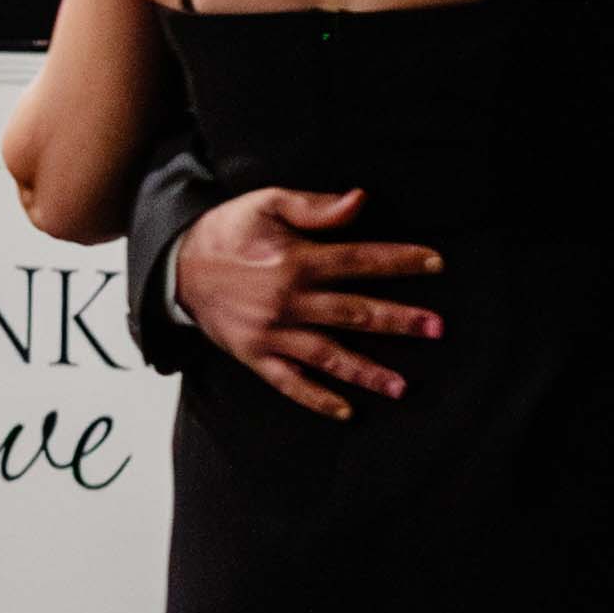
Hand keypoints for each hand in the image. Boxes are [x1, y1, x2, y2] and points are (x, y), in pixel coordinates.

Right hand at [172, 181, 443, 423]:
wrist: (176, 266)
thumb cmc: (227, 230)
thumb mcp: (265, 203)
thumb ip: (314, 207)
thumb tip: (360, 200)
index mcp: (296, 260)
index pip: (358, 260)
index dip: (399, 261)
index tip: (436, 263)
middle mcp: (288, 300)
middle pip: (353, 311)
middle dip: (398, 320)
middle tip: (437, 329)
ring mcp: (272, 333)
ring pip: (328, 355)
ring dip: (366, 371)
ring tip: (402, 386)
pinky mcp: (255, 355)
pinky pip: (289, 383)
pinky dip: (317, 399)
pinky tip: (346, 411)